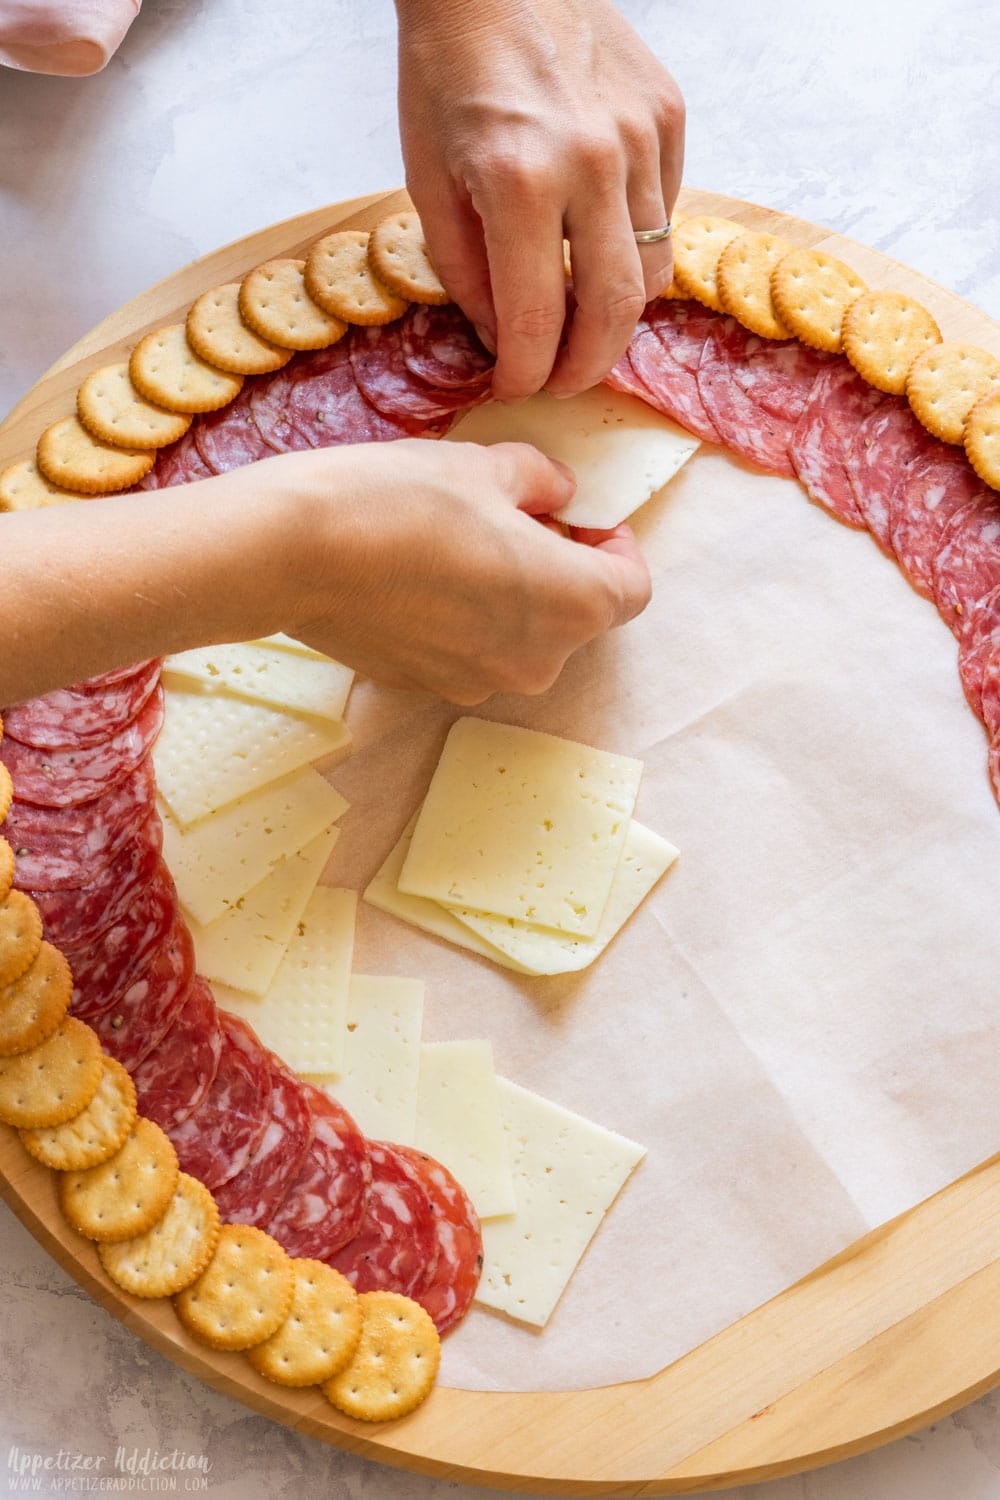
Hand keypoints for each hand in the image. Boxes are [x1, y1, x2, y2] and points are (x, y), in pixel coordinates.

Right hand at [285, 439, 651, 703]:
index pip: (632, 588)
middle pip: (576, 616)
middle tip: (518, 516)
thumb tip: (558, 493)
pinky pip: (468, 650)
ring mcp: (478, 682)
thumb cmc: (400, 501)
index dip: (617, 547)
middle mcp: (536, 660)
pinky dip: (463, 618)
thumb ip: (541, 481)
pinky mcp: (426, 686)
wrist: (292, 553)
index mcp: (572, 604)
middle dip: (560, 567)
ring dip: (512, 595)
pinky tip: (420, 572)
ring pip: (520, 637)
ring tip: (463, 541)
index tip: (586, 518)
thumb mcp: (486, 466)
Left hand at [395, 0, 683, 400]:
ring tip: (583, 328)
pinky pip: (665, 213)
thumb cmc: (446, 72)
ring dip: (617, 316)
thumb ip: (467, 273)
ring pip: (651, 270)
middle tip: (562, 382)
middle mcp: (592, 162)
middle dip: (586, 365)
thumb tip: (505, 341)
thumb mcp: (428, 180)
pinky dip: (635, 248)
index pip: (538, 319)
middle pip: (614, 311)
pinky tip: (598, 247)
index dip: (527, 372)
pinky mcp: (668, 115)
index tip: (516, 387)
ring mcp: (641, 137)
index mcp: (519, 182)